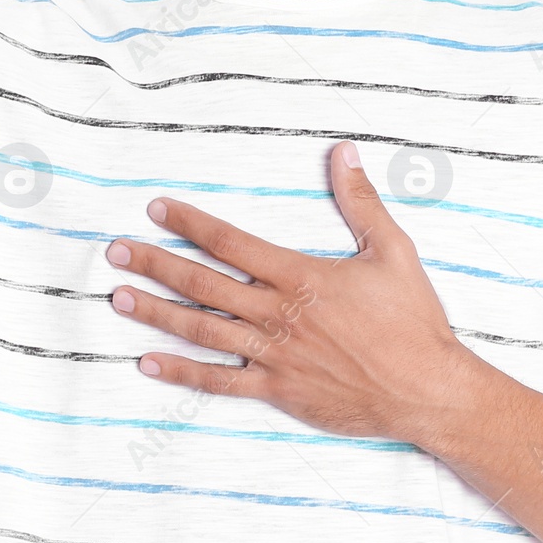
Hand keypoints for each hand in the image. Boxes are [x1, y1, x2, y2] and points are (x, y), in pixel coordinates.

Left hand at [103, 140, 474, 445]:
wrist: (428, 390)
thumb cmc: (413, 321)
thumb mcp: (393, 250)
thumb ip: (361, 201)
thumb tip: (344, 152)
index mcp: (300, 276)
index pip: (231, 242)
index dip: (190, 223)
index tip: (157, 209)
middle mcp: (278, 314)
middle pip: (203, 284)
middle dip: (155, 265)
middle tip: (114, 251)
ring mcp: (274, 356)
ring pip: (202, 331)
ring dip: (156, 313)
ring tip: (118, 298)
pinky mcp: (278, 391)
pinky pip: (221, 382)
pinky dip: (183, 373)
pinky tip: (149, 363)